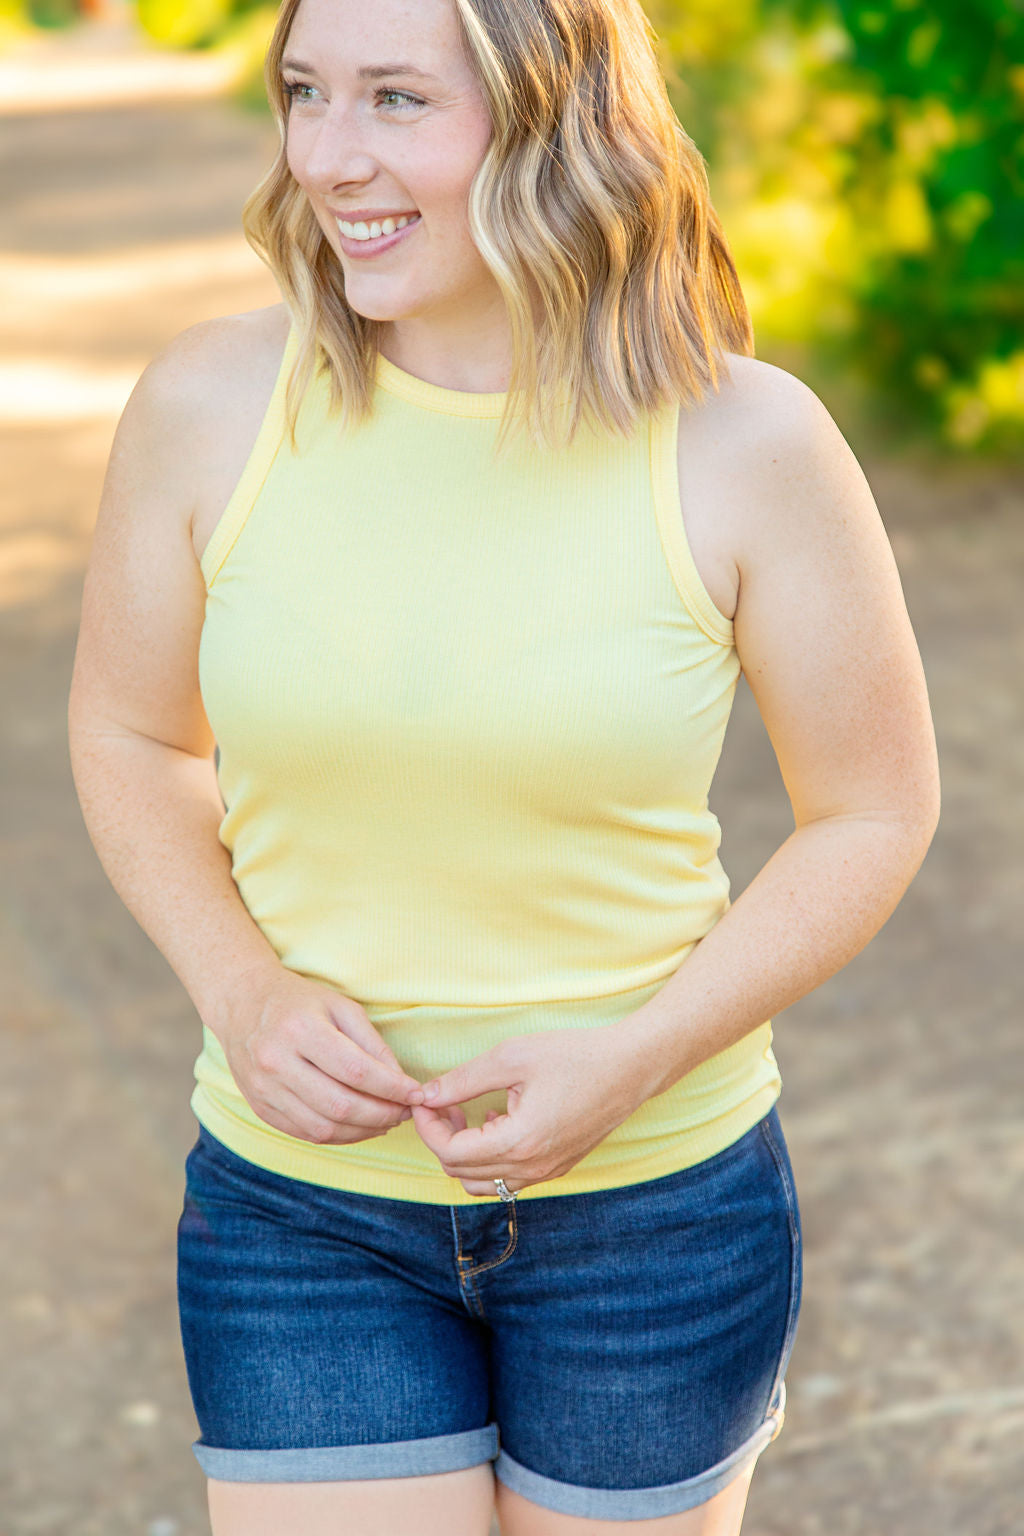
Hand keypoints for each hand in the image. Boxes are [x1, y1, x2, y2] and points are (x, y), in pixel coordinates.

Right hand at [214, 966, 424, 1144]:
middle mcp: (277, 1062)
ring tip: (386, 1121)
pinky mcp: (260, 1108)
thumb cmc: (300, 1003)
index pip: (356, 1071)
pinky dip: (339, 1136)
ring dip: (363, 1131)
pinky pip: (306, 1134)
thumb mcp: (341, 1007)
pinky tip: (359, 1126)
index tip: (417, 1094)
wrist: (242, 1005)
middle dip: (382, 1114)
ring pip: (323, 1127)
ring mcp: (264, 1089)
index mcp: (300, 1030)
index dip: (392, 1088)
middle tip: (405, 1112)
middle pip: (340, 1105)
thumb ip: (372, 1044)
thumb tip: (402, 1082)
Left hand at [411, 1026, 647, 1195]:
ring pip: (482, 1183)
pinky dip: (490, 1158)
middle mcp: (532, 1169)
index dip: (428, 1126)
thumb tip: (427, 1094)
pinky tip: (498, 1119)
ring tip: (469, 1113)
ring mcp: (547, 1173)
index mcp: (519, 1143)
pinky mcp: (557, 1168)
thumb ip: (464, 1079)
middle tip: (443, 1101)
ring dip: (464, 1153)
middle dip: (442, 1138)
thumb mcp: (512, 1057)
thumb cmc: (575, 1056)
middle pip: (461, 1172)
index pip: (450, 1154)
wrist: (632, 1067)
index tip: (424, 1098)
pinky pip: (508, 1179)